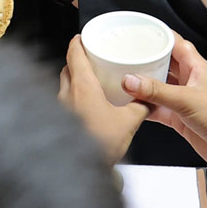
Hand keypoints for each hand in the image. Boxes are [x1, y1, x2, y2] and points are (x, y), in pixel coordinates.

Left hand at [60, 37, 147, 161]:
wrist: (77, 171)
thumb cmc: (99, 144)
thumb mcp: (128, 123)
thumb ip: (140, 108)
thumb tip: (149, 102)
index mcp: (82, 87)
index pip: (74, 54)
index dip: (78, 42)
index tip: (82, 36)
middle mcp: (66, 94)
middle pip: (67, 69)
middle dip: (77, 62)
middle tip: (91, 61)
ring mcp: (59, 109)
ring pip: (64, 87)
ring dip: (74, 82)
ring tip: (91, 85)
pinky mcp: (57, 123)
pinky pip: (63, 103)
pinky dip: (73, 100)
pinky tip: (86, 109)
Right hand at [121, 37, 206, 168]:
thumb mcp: (186, 100)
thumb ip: (156, 91)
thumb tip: (131, 80)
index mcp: (197, 67)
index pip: (176, 44)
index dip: (160, 37)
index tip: (141, 33)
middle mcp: (190, 81)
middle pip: (164, 65)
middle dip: (146, 62)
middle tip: (126, 59)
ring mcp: (184, 99)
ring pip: (158, 87)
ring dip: (143, 86)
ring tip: (124, 82)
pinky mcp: (179, 118)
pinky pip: (157, 109)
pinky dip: (145, 108)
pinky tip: (133, 107)